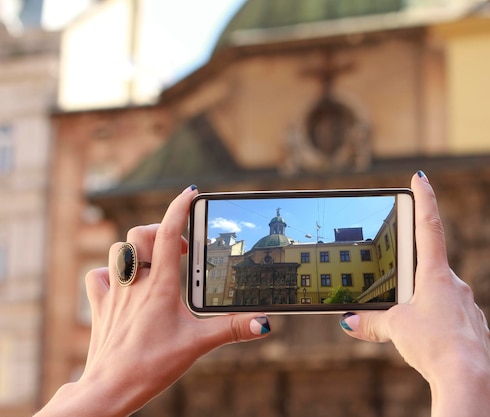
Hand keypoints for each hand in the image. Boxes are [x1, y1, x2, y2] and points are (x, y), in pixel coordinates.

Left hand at [36, 186, 270, 416]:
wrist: (109, 389)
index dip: (180, 208)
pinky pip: (98, 275)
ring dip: (136, 249)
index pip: (171, 233)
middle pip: (141, 234)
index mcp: (161, 286)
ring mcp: (113, 293)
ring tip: (154, 263)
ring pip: (118, 250)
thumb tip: (264, 322)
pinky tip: (123, 283)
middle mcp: (135, 283)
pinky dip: (111, 272)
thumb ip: (232, 329)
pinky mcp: (99, 306)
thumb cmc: (151, 366)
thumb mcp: (197, 345)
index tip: (190, 194)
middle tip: (179, 250)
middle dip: (161, 231)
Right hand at [340, 173, 489, 416]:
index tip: (421, 177)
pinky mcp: (475, 327)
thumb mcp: (395, 329)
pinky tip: (432, 343)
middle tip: (401, 302)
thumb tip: (348, 322)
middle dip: (413, 282)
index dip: (424, 200)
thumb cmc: (433, 345)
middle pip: (430, 270)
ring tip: (414, 332)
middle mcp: (456, 284)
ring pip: (442, 297)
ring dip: (425, 307)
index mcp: (435, 275)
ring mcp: (468, 305)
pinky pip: (453, 318)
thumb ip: (371, 323)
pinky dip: (439, 326)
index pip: (429, 227)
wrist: (467, 377)